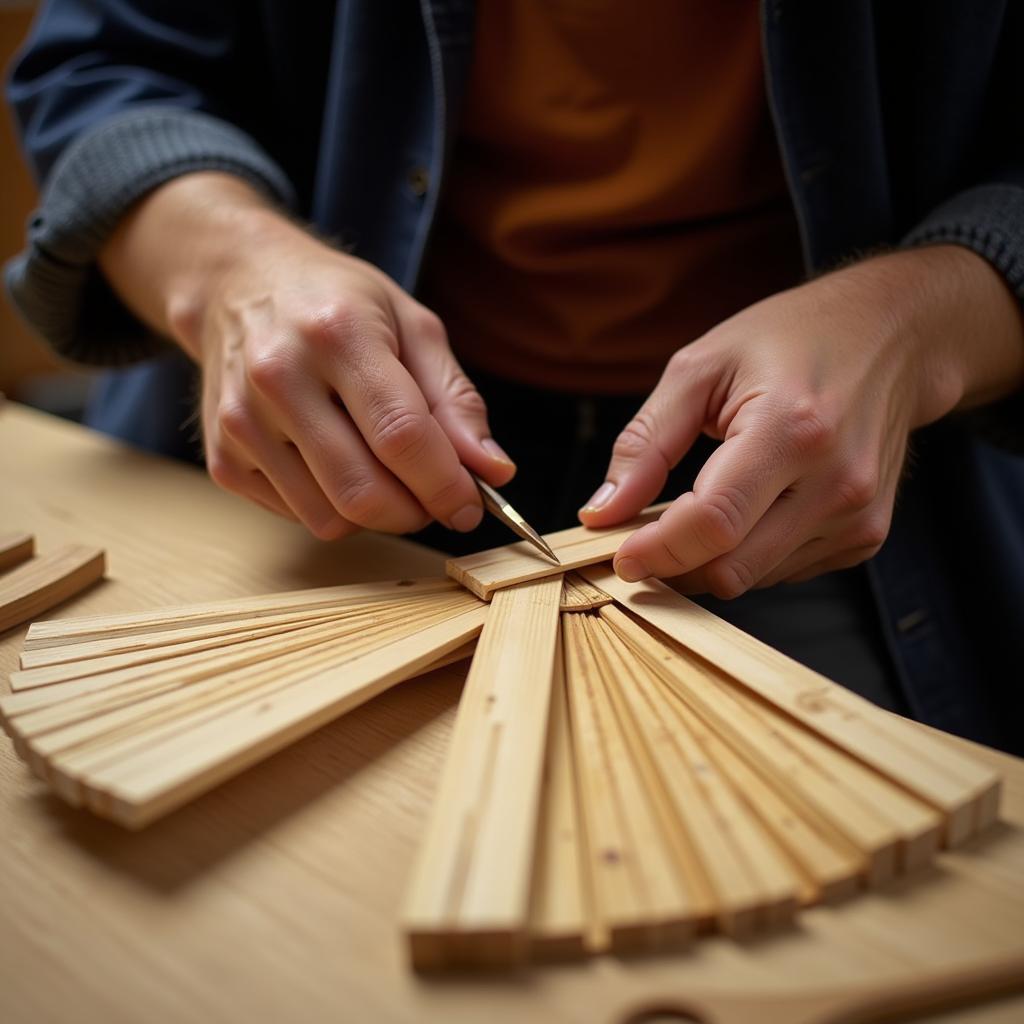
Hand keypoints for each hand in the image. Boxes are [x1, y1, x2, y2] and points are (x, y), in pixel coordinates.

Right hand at [100, 174, 514, 537]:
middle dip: (416, 512)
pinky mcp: (222, 458)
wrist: (238, 286)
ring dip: (376, 515)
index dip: (446, 484)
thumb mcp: (413, 326)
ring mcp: (241, 422)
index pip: (401, 435)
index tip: (470, 506)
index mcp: (337, 333)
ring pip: (330, 518)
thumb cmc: (338, 304)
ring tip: (386, 474)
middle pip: (363, 491)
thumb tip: (494, 470)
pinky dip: (333, 508)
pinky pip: (298, 516)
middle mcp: (278, 377)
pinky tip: (337, 465)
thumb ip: (456, 401)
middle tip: (434, 498)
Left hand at [579, 246, 1023, 595]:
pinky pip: (784, 572)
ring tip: (693, 513)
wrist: (893, 335)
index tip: (619, 555)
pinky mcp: (866, 534)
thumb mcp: (700, 368)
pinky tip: (745, 511)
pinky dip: (748, 555)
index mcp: (792, 428)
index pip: (714, 523)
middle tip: (642, 536)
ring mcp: (858, 514)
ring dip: (709, 561)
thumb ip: (646, 443)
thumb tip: (602, 512)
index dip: (657, 551)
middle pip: (732, 566)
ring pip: (754, 578)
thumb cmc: (791, 339)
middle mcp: (836, 481)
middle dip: (674, 563)